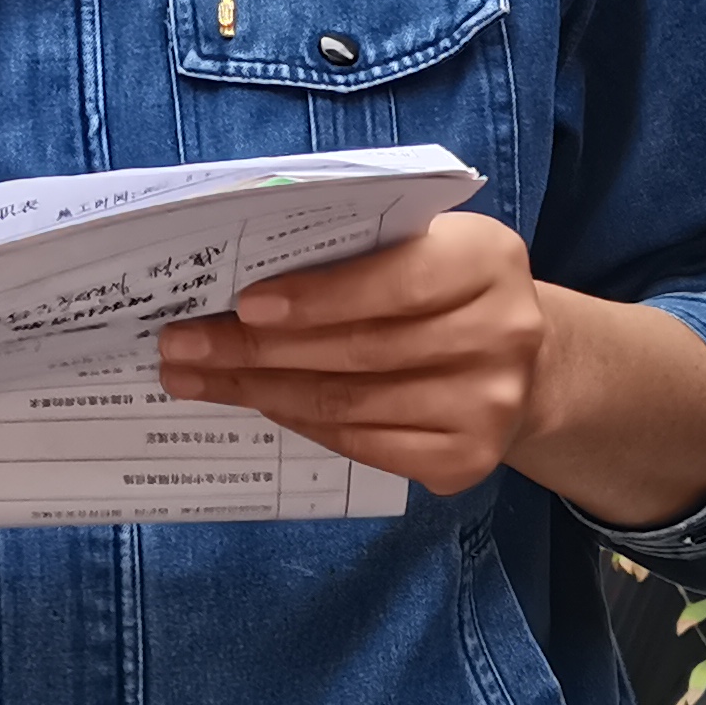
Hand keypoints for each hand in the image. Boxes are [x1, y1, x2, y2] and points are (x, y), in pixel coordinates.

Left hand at [156, 213, 548, 496]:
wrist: (522, 362)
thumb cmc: (444, 290)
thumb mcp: (422, 246)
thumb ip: (357, 251)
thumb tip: (239, 279)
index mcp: (489, 258)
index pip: (396, 281)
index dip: (318, 297)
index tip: (244, 305)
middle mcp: (504, 332)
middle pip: (359, 350)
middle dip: (256, 349)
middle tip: (183, 346)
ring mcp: (489, 404)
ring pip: (350, 402)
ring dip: (261, 391)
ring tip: (196, 378)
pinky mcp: (467, 458)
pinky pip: (362, 443)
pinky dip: (302, 423)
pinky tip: (258, 404)